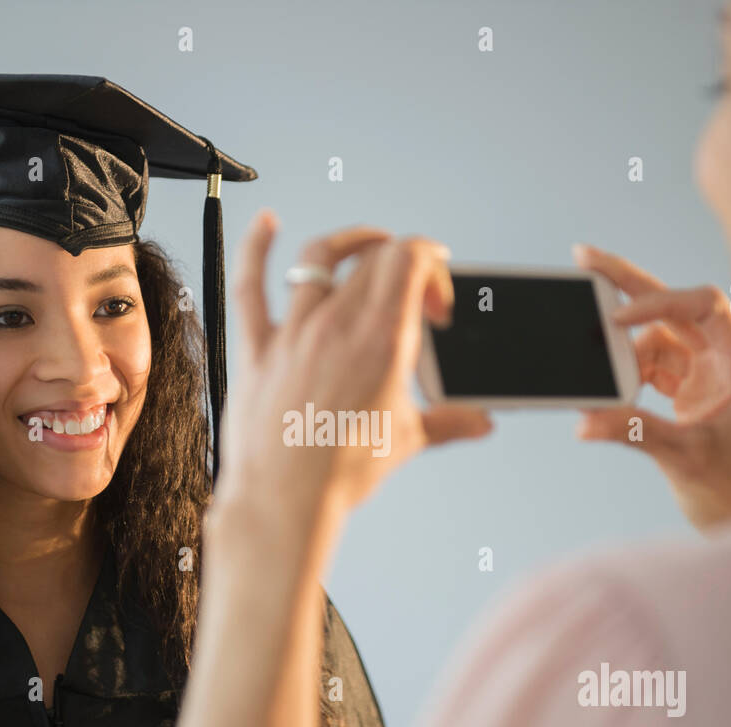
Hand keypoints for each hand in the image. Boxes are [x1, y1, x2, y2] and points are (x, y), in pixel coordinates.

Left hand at [215, 210, 492, 519]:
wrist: (287, 498)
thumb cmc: (344, 473)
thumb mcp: (406, 440)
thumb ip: (448, 422)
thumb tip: (479, 421)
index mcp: (384, 339)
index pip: (412, 259)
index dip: (431, 262)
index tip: (435, 296)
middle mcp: (339, 323)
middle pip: (375, 259)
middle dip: (404, 266)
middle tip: (413, 298)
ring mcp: (295, 331)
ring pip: (321, 257)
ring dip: (350, 243)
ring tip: (366, 246)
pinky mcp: (258, 347)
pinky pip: (251, 285)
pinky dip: (257, 247)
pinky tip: (266, 223)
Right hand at [572, 244, 730, 531]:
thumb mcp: (682, 458)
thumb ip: (633, 432)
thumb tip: (584, 420)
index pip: (704, 307)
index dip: (660, 301)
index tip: (618, 317)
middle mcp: (727, 363)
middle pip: (676, 309)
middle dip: (631, 286)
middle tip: (586, 261)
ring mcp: (708, 378)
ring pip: (659, 339)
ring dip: (624, 344)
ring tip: (588, 344)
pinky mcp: (692, 397)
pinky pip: (653, 370)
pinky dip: (627, 374)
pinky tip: (605, 381)